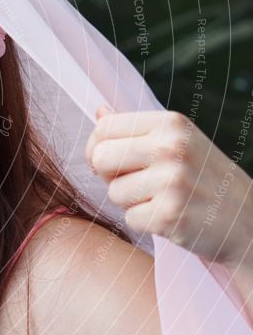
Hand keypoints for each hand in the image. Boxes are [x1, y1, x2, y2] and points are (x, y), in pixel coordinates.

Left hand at [85, 105, 252, 266]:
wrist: (248, 220)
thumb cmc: (203, 179)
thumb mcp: (178, 142)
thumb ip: (136, 130)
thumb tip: (99, 111)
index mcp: (170, 123)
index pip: (103, 128)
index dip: (97, 149)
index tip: (112, 162)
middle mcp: (171, 147)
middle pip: (101, 158)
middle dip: (110, 176)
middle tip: (139, 183)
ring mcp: (172, 180)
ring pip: (113, 193)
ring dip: (131, 203)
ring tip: (162, 199)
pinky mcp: (170, 214)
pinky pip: (130, 219)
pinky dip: (145, 223)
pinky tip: (170, 216)